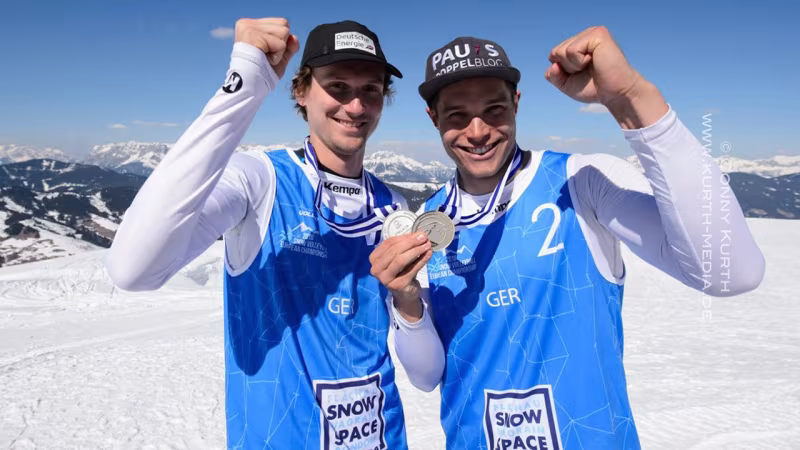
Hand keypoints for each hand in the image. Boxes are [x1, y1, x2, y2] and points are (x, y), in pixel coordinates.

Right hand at [234, 18, 299, 77]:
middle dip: (281, 44)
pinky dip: (277, 56)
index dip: (280, 41)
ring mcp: (249, 28)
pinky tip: (265, 60)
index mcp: (250, 25)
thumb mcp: (279, 58)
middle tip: (266, 56)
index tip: (266, 53)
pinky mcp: (253, 35)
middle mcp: (247, 23)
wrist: (250, 87)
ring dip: (279, 51)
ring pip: (284, 31)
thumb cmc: (261, 75)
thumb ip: (288, 46)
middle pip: (284, 24)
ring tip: (265, 58)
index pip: (281, 23)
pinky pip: (281, 44)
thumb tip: (294, 37)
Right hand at [369, 232, 432, 319]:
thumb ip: (405, 245)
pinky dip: (421, 261)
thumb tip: (419, 234)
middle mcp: (376, 269)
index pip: (389, 243)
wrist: (404, 292)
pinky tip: (428, 255)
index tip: (419, 233)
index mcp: (374, 258)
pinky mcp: (397, 285)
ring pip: (401, 260)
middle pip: (394, 251)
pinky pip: (411, 270)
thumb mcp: (399, 256)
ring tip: (427, 245)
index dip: (405, 237)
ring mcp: (385, 279)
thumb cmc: (401, 271)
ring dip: (416, 251)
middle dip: (411, 243)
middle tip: (424, 238)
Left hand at [545, 26, 667, 128]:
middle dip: (568, 69)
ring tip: (592, 66)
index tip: (581, 75)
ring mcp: (591, 33)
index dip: (563, 71)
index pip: (554, 55)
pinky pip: (571, 51)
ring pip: (562, 51)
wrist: (617, 94)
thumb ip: (553, 75)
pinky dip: (579, 62)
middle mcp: (585, 35)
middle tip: (588, 72)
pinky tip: (594, 62)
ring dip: (574, 66)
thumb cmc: (594, 88)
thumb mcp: (566, 84)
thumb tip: (553, 63)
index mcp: (578, 43)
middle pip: (555, 52)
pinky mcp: (597, 34)